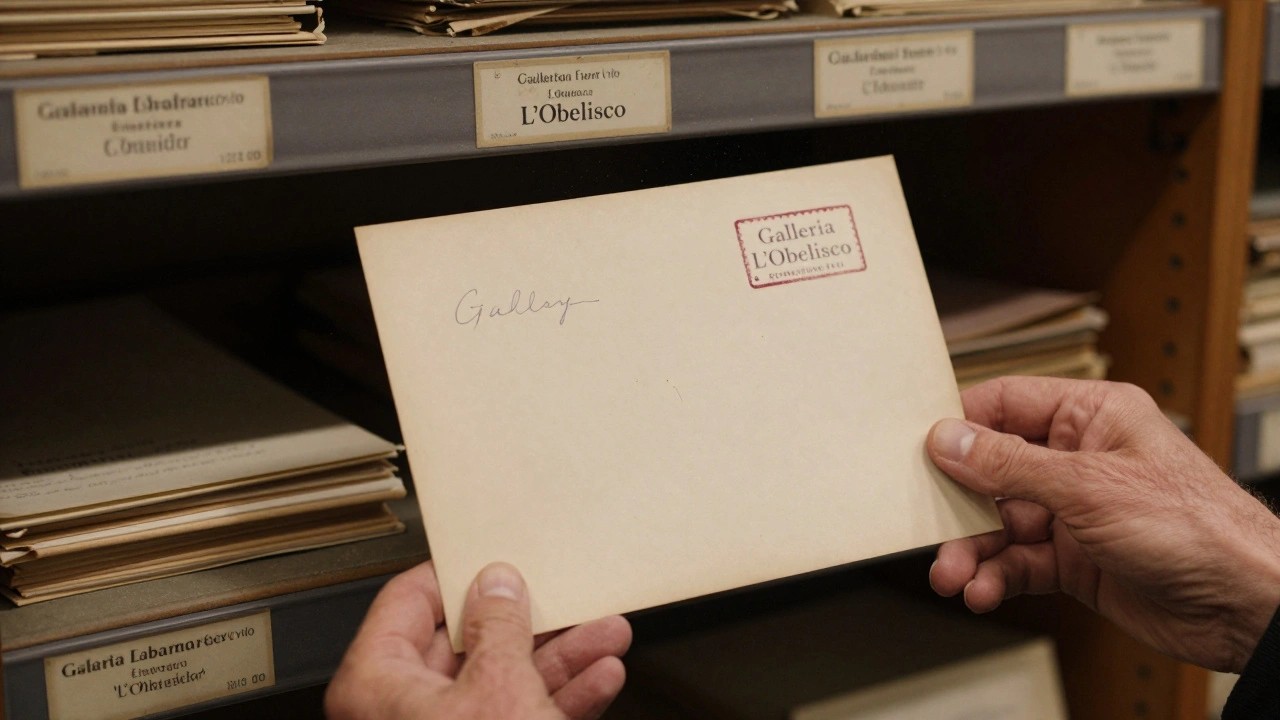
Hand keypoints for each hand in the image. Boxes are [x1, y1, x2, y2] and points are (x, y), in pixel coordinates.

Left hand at [326, 561, 630, 719]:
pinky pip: (517, 719)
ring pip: (501, 684)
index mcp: (375, 686)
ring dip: (560, 659)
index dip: (455, 573)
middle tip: (565, 596)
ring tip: (604, 634)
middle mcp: (400, 714)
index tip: (491, 555)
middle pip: (467, 645)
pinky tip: (599, 681)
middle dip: (531, 622)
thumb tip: (496, 587)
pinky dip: (560, 701)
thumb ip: (500, 626)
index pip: (406, 603)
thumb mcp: (499, 688)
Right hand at [926, 376, 1279, 672]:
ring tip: (956, 575)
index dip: (960, 426)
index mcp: (1091, 416)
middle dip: (960, 506)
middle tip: (932, 529)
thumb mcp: (1088, 486)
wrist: (1244, 603)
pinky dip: (998, 577)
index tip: (920, 451)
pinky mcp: (1077, 559)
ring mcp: (1077, 511)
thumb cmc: (1195, 526)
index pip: (1006, 405)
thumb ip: (1010, 464)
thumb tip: (949, 440)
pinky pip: (1020, 562)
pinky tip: (985, 590)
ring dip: (973, 551)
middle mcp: (1081, 459)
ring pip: (1001, 524)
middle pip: (993, 471)